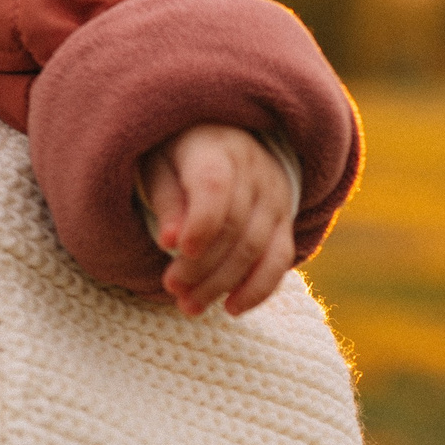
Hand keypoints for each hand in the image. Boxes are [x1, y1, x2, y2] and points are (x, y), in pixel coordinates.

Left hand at [139, 123, 296, 316]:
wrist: (222, 136)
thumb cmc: (178, 155)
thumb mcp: (158, 164)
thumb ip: (165, 199)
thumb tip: (168, 242)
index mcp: (216, 148)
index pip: (216, 187)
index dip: (200, 222)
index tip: (176, 249)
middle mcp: (254, 171)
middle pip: (235, 227)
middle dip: (202, 265)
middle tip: (171, 287)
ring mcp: (276, 197)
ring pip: (256, 249)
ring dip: (222, 284)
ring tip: (189, 305)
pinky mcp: (285, 221)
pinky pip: (280, 259)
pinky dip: (258, 289)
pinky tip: (232, 308)